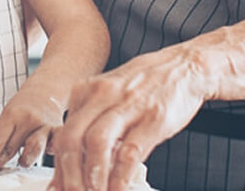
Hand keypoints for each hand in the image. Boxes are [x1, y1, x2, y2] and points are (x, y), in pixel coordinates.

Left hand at [0, 84, 65, 174]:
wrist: (46, 91)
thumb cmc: (22, 109)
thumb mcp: (7, 118)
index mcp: (12, 115)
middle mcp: (29, 119)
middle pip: (12, 147)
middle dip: (0, 163)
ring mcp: (46, 126)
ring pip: (35, 148)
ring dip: (26, 159)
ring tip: (23, 162)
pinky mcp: (60, 132)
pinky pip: (55, 147)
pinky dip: (50, 152)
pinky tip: (48, 152)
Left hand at [46, 50, 208, 190]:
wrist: (186, 66)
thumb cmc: (147, 84)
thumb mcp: (110, 95)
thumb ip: (91, 121)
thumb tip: (74, 160)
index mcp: (87, 91)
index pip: (64, 134)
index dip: (59, 166)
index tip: (59, 187)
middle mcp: (102, 96)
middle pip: (73, 138)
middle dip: (69, 173)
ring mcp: (128, 105)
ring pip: (97, 143)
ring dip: (92, 175)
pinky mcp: (153, 118)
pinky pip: (130, 151)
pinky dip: (121, 176)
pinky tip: (118, 190)